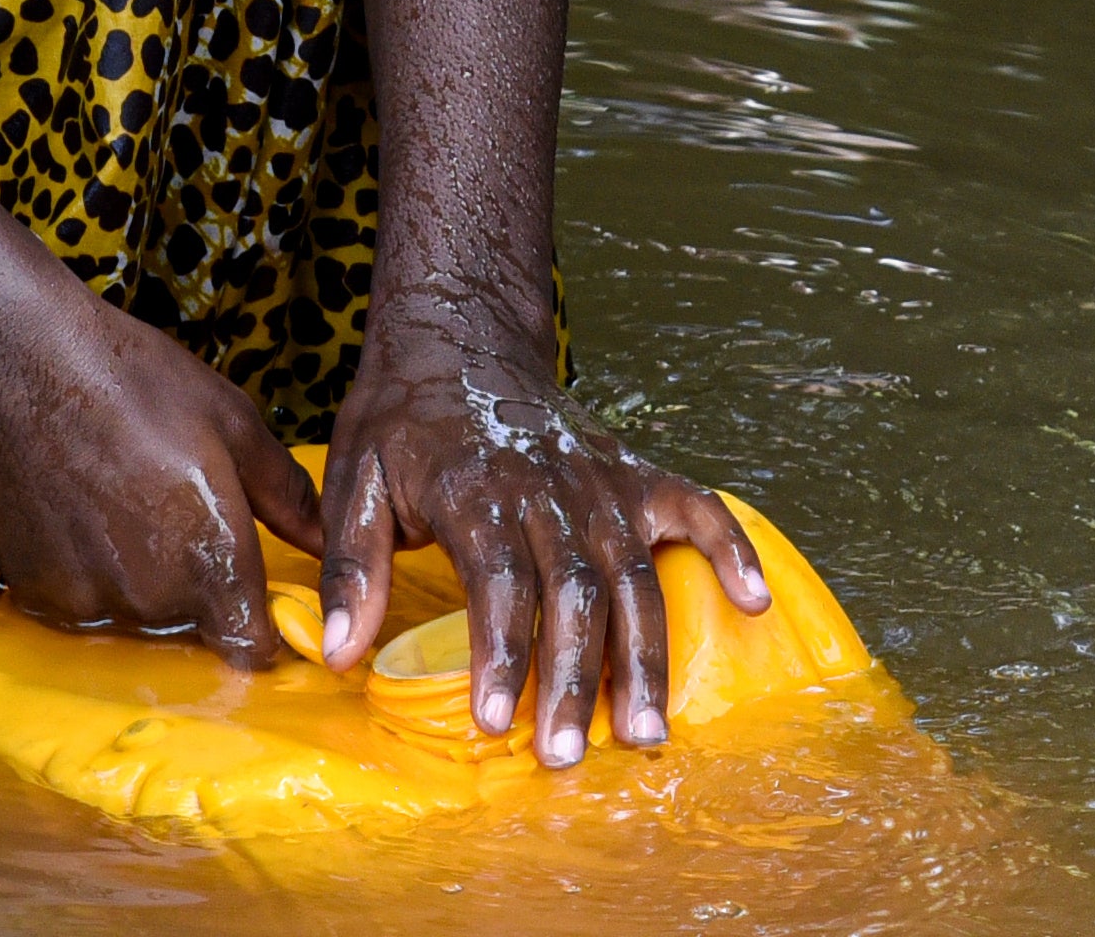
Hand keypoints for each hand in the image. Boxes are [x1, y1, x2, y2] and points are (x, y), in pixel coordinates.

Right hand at [0, 297, 328, 665]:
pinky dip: (88, 575)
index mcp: (213, 562)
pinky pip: (83, 604)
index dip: (258, 628)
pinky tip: (80, 514)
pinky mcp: (40, 594)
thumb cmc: (135, 381)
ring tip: (122, 507)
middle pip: (193, 627)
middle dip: (197, 587)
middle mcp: (154, 600)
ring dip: (140, 582)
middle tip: (174, 514)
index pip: (251, 648)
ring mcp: (90, 601)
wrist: (21, 361)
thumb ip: (286, 495)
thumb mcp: (231, 423)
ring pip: (136, 617)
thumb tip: (327, 544)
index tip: (250, 592)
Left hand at [317, 345, 771, 765]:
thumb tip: (340, 653)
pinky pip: (698, 508)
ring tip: (646, 733)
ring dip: (644, 657)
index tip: (494, 722)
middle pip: (574, 592)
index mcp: (477, 490)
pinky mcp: (635, 472)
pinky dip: (732, 550)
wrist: (458, 340)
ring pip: (634, 576)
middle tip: (567, 755)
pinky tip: (753, 603)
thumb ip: (350, 567)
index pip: (498, 581)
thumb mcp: (355, 481)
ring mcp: (601, 481)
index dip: (500, 653)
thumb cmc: (403, 421)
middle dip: (574, 680)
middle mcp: (548, 488)